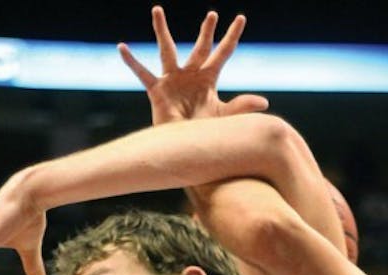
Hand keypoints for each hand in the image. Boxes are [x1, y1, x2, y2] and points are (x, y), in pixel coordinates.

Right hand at [118, 5, 267, 124]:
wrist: (183, 147)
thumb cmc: (204, 132)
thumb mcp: (224, 117)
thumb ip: (241, 106)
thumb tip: (264, 102)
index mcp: (208, 78)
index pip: (223, 53)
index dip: (231, 36)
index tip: (240, 18)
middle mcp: (190, 74)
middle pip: (200, 47)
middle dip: (206, 32)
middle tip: (212, 14)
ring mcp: (172, 80)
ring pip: (168, 50)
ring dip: (162, 30)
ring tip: (157, 10)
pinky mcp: (157, 90)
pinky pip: (143, 73)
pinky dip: (132, 62)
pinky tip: (122, 47)